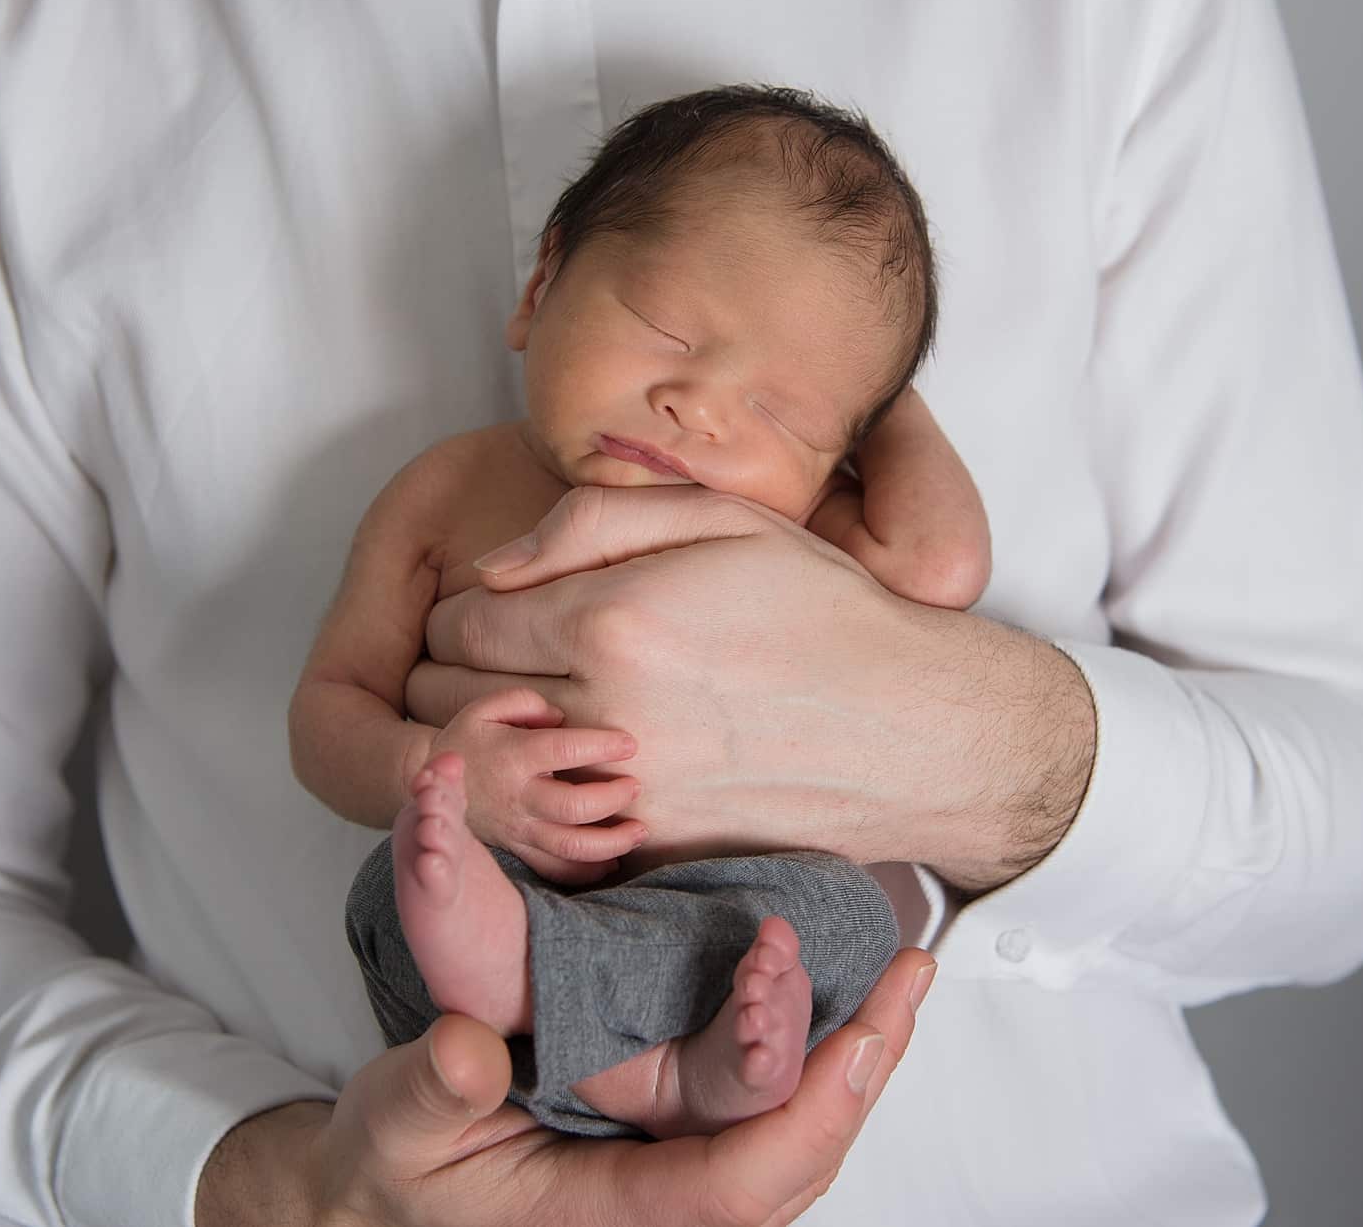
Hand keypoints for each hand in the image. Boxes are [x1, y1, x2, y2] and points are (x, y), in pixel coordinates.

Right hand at [196, 948, 936, 1226]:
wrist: (386, 1191)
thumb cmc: (394, 1161)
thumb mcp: (392, 1123)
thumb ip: (431, 1088)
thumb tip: (470, 1046)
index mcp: (603, 1216)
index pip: (735, 1189)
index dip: (809, 1117)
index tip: (861, 1041)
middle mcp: (655, 1212)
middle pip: (794, 1166)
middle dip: (863, 1075)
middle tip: (913, 978)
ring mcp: (670, 1190)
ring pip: (793, 1149)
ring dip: (854, 1067)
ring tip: (903, 979)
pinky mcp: (673, 1160)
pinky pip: (765, 1129)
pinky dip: (816, 1069)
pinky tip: (847, 1010)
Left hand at [407, 485, 1093, 891]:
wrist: (910, 727)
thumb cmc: (821, 610)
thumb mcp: (721, 519)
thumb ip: (590, 521)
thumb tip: (490, 566)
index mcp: (613, 619)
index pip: (459, 624)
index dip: (456, 613)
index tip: (483, 610)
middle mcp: (607, 711)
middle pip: (452, 700)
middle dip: (452, 673)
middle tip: (494, 656)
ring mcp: (626, 788)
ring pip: (488, 767)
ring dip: (487, 736)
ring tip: (530, 705)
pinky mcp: (650, 843)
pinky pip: (544, 820)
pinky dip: (541, 791)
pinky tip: (576, 759)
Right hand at [429, 686, 645, 883]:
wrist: (431, 786)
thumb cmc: (466, 741)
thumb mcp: (485, 708)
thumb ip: (525, 703)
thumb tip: (560, 717)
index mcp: (513, 756)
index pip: (566, 750)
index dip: (602, 746)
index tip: (630, 744)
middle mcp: (518, 796)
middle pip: (574, 806)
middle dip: (613, 798)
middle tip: (636, 787)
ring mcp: (518, 829)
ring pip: (571, 846)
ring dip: (612, 843)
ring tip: (639, 832)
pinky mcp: (517, 850)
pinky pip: (555, 869)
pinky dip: (587, 871)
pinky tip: (611, 861)